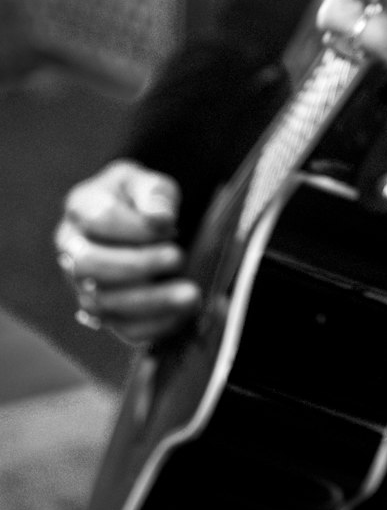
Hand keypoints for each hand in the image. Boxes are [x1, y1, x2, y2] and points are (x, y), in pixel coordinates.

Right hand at [54, 160, 200, 346]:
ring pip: (101, 302)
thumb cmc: (142, 198)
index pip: (98, 219)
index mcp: (80, 208)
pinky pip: (121, 328)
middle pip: (90, 265)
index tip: (169, 226)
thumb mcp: (149, 181)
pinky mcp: (104, 313)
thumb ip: (154, 193)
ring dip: (150, 301)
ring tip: (191, 294)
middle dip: (138, 265)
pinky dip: (153, 325)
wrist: (141, 222)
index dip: (135, 226)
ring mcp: (82, 285)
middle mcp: (72, 249)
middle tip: (178, 257)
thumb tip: (160, 218)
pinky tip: (183, 315)